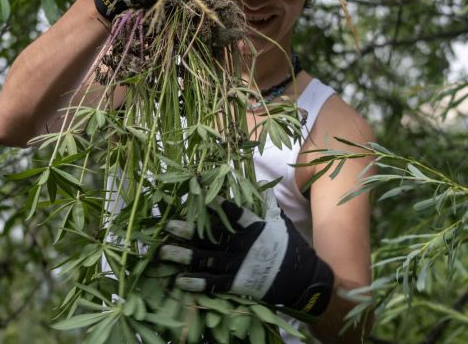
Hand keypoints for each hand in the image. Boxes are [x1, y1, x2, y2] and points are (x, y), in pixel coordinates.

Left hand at [158, 197, 333, 315]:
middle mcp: (245, 245)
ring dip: (184, 256)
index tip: (196, 194)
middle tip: (168, 226)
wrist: (304, 280)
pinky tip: (180, 280)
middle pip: (212, 236)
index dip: (213, 203)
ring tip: (163, 252)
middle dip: (189, 231)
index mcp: (255, 227)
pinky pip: (215, 284)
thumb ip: (266, 205)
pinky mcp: (240, 284)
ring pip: (208, 259)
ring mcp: (241, 266)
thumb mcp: (280, 222)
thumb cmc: (291, 248)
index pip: (232, 212)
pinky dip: (197, 283)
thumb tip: (257, 184)